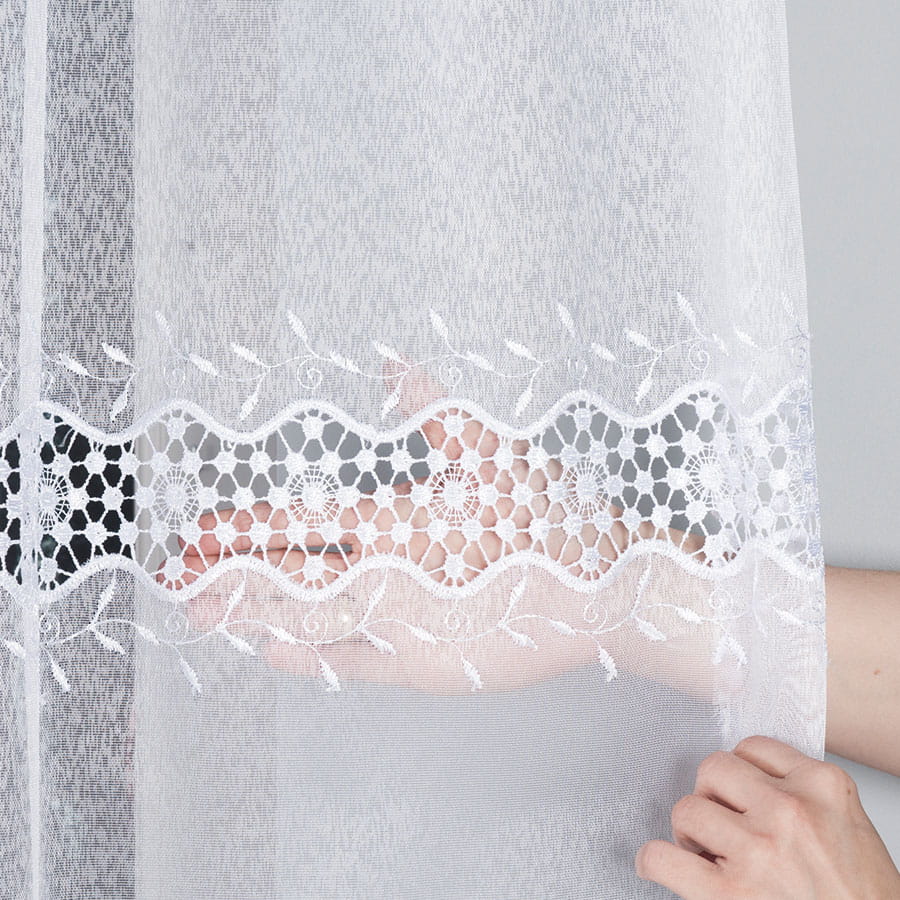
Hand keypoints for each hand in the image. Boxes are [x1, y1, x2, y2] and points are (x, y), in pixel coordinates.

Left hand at [158, 358, 723, 694]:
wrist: (605, 596)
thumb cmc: (553, 519)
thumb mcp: (497, 451)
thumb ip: (436, 409)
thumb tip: (393, 365)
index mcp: (398, 523)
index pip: (300, 526)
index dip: (244, 530)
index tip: (199, 532)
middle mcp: (388, 579)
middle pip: (289, 580)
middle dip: (227, 578)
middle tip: (175, 580)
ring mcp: (402, 630)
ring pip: (309, 625)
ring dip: (252, 617)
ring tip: (204, 615)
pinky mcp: (425, 667)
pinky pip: (350, 665)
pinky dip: (308, 654)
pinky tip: (274, 650)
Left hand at [635, 735, 899, 898]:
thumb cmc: (863, 899)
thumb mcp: (848, 829)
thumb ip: (804, 798)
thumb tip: (749, 785)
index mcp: (823, 787)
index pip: (754, 747)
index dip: (742, 774)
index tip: (741, 795)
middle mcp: (790, 809)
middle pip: (714, 768)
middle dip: (711, 796)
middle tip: (720, 825)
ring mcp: (759, 849)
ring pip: (687, 807)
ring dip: (689, 830)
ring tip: (705, 852)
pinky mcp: (730, 892)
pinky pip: (663, 856)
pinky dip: (653, 860)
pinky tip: (659, 865)